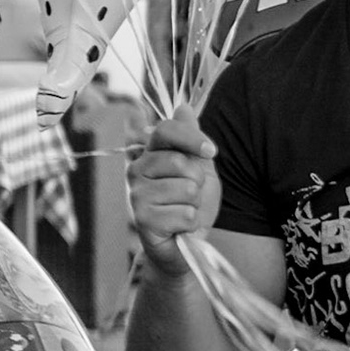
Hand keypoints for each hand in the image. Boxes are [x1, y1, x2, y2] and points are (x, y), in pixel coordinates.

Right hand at [126, 105, 220, 277]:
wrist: (186, 243)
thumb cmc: (191, 203)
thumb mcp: (199, 167)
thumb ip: (191, 138)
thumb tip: (183, 106)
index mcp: (150, 152)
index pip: (166, 130)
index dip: (192, 138)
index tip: (212, 151)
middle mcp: (137, 169)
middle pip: (181, 162)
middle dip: (197, 182)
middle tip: (190, 195)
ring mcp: (137, 195)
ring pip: (186, 189)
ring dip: (195, 204)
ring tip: (184, 211)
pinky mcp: (142, 219)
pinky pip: (184, 214)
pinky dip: (190, 222)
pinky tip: (180, 227)